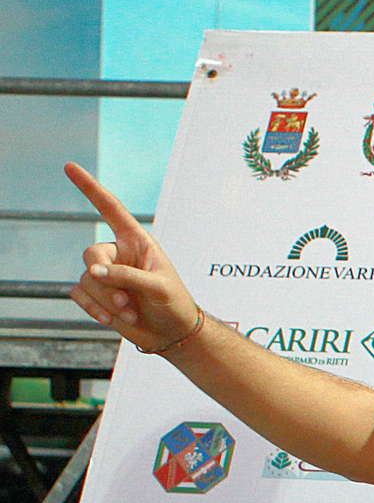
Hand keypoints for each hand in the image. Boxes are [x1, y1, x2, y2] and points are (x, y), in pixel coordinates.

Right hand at [62, 163, 200, 351]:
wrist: (172, 335)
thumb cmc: (174, 305)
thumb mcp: (159, 287)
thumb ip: (128, 276)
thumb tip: (94, 272)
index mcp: (137, 241)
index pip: (111, 208)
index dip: (90, 188)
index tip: (70, 167)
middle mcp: (119, 254)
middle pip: (92, 254)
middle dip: (106, 280)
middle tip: (126, 301)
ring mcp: (106, 274)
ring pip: (88, 279)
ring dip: (108, 300)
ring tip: (130, 312)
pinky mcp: (97, 295)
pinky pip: (79, 294)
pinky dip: (94, 309)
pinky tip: (111, 320)